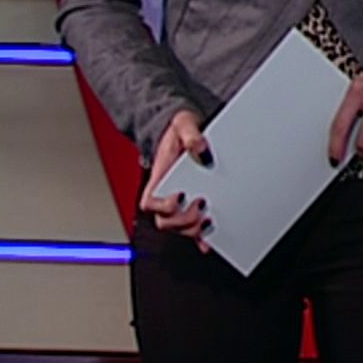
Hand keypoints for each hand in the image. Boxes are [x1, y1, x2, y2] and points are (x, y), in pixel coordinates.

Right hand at [138, 109, 213, 253]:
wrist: (190, 131)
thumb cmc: (181, 130)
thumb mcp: (184, 123)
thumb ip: (191, 134)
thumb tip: (201, 149)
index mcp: (160, 178)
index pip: (150, 202)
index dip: (162, 205)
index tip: (180, 196)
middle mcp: (168, 194)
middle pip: (166, 221)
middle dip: (183, 220)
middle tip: (202, 207)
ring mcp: (182, 203)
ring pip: (180, 228)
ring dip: (193, 230)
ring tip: (210, 220)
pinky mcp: (195, 204)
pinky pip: (196, 227)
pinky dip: (202, 237)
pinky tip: (212, 239)